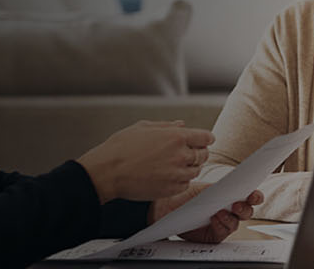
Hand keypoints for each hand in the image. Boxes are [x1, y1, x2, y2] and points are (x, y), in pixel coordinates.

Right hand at [77, 120, 214, 202]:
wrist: (108, 172)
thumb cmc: (121, 147)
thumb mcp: (143, 127)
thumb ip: (166, 126)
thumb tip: (182, 124)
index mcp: (176, 136)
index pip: (206, 137)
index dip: (205, 138)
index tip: (203, 140)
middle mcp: (180, 155)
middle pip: (204, 154)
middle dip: (198, 152)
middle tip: (188, 152)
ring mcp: (176, 174)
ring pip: (196, 170)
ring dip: (190, 167)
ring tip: (176, 164)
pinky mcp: (171, 189)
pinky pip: (186, 184)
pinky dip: (182, 180)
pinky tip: (170, 175)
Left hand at [149, 183, 263, 243]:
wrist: (167, 206)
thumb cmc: (187, 194)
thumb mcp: (206, 188)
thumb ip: (222, 189)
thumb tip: (235, 187)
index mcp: (232, 196)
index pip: (250, 197)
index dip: (255, 196)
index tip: (253, 195)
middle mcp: (230, 211)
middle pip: (247, 212)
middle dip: (245, 208)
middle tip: (237, 204)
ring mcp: (223, 223)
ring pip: (235, 223)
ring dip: (231, 217)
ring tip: (221, 212)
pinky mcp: (214, 235)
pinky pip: (222, 232)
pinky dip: (220, 225)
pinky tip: (214, 218)